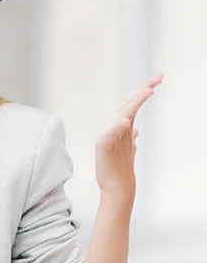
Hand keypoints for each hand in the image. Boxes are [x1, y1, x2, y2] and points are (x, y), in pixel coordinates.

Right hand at [94, 73, 162, 196]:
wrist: (115, 186)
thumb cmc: (117, 167)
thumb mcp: (127, 147)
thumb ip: (129, 135)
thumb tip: (134, 129)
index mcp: (124, 126)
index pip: (134, 102)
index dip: (145, 89)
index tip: (159, 77)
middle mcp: (118, 127)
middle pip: (130, 103)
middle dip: (144, 89)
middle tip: (158, 77)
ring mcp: (111, 135)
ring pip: (124, 114)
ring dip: (135, 102)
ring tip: (149, 92)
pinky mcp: (104, 145)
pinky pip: (111, 134)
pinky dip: (118, 126)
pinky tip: (125, 121)